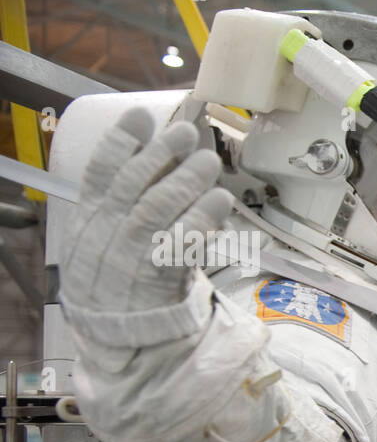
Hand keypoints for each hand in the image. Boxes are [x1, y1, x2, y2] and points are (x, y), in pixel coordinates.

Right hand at [62, 107, 232, 315]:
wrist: (116, 327)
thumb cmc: (117, 266)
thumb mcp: (101, 230)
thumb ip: (119, 188)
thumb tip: (145, 134)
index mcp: (91, 215)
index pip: (100, 171)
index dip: (120, 140)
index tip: (141, 115)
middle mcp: (108, 230)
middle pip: (133, 184)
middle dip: (161, 154)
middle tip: (188, 132)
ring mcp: (132, 253)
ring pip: (158, 209)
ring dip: (186, 180)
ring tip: (209, 160)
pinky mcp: (159, 277)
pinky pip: (182, 243)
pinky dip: (201, 218)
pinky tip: (219, 198)